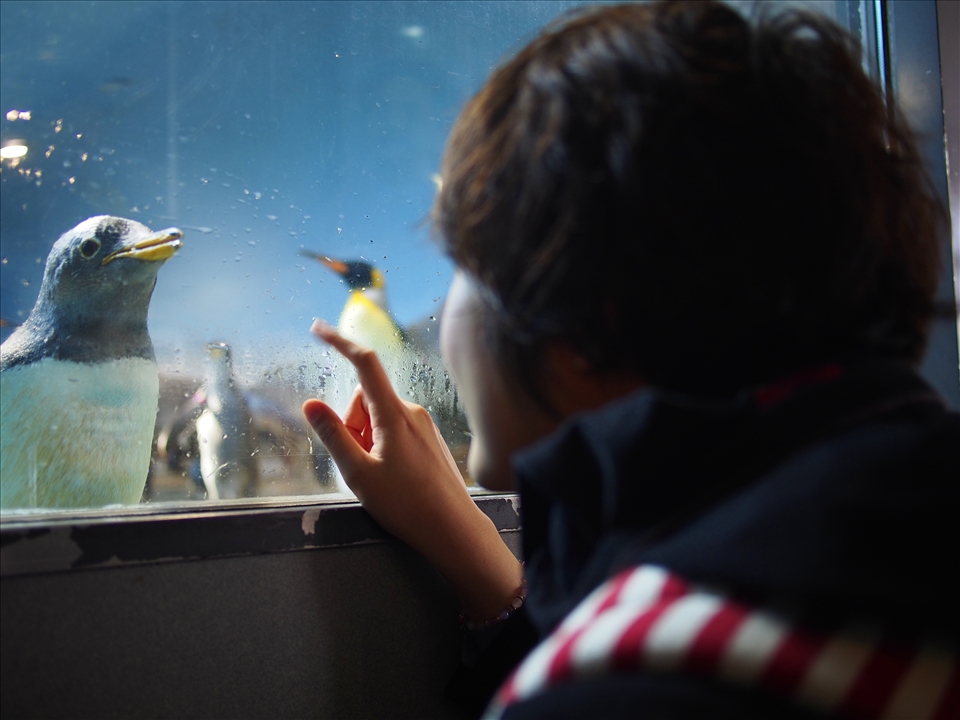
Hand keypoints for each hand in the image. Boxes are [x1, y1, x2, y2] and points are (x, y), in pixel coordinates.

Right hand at [303, 319, 522, 620]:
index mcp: (394, 414)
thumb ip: (333, 435)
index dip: (340, 342)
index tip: (318, 328)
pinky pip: (394, 430)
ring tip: (376, 476)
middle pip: (365, 399)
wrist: (453, 529)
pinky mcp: (428, 439)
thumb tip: (310, 403)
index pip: (364, 363)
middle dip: (350, 424)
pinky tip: (391, 478)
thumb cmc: (406, 504)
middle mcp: (412, 411)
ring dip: (366, 439)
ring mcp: (423, 425)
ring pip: (378, 418)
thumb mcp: (358, 473)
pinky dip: (381, 446)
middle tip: (358, 464)